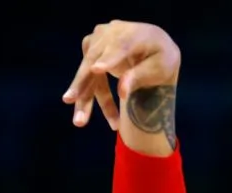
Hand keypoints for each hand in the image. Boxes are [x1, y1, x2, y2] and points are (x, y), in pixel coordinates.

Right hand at [62, 21, 180, 130]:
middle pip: (95, 60)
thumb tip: (122, 93)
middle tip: (70, 101)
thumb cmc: (161, 58)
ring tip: (79, 121)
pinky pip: (89, 75)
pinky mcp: (90, 49)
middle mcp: (112, 33)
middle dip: (84, 84)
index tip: (96, 70)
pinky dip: (87, 94)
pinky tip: (82, 112)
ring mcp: (98, 40)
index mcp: (134, 35)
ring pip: (88, 71)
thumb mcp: (160, 68)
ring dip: (82, 96)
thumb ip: (140, 77)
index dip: (108, 59)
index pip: (119, 47)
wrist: (153, 44)